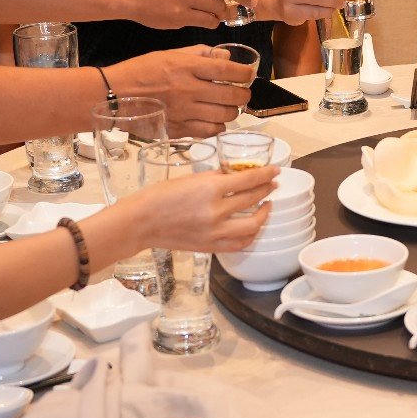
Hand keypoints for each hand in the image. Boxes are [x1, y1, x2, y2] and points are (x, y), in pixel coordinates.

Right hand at [103, 162, 278, 254]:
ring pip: (252, 225)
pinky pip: (239, 243)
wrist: (141, 222)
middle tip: (272, 184)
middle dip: (267, 189)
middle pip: (253, 199)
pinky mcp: (210, 246)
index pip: (249, 179)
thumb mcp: (190, 178)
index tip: (275, 171)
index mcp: (210, 189)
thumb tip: (236, 176)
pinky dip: (250, 235)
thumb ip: (215, 178)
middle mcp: (216, 211)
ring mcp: (214, 232)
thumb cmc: (159, 196)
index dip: (266, 174)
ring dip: (264, 214)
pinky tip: (252, 226)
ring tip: (266, 206)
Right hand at [116, 45, 251, 135]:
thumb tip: (226, 58)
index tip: (249, 75)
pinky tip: (213, 120)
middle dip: (243, 95)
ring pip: (225, 116)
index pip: (229, 72)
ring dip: (231, 112)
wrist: (114, 95)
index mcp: (187, 67)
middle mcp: (189, 90)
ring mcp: (184, 112)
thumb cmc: (141, 71)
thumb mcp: (170, 54)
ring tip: (226, 107)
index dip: (245, 74)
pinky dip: (217, 127)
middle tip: (241, 93)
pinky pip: (209, 132)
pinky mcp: (178, 130)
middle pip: (232, 96)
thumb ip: (201, 54)